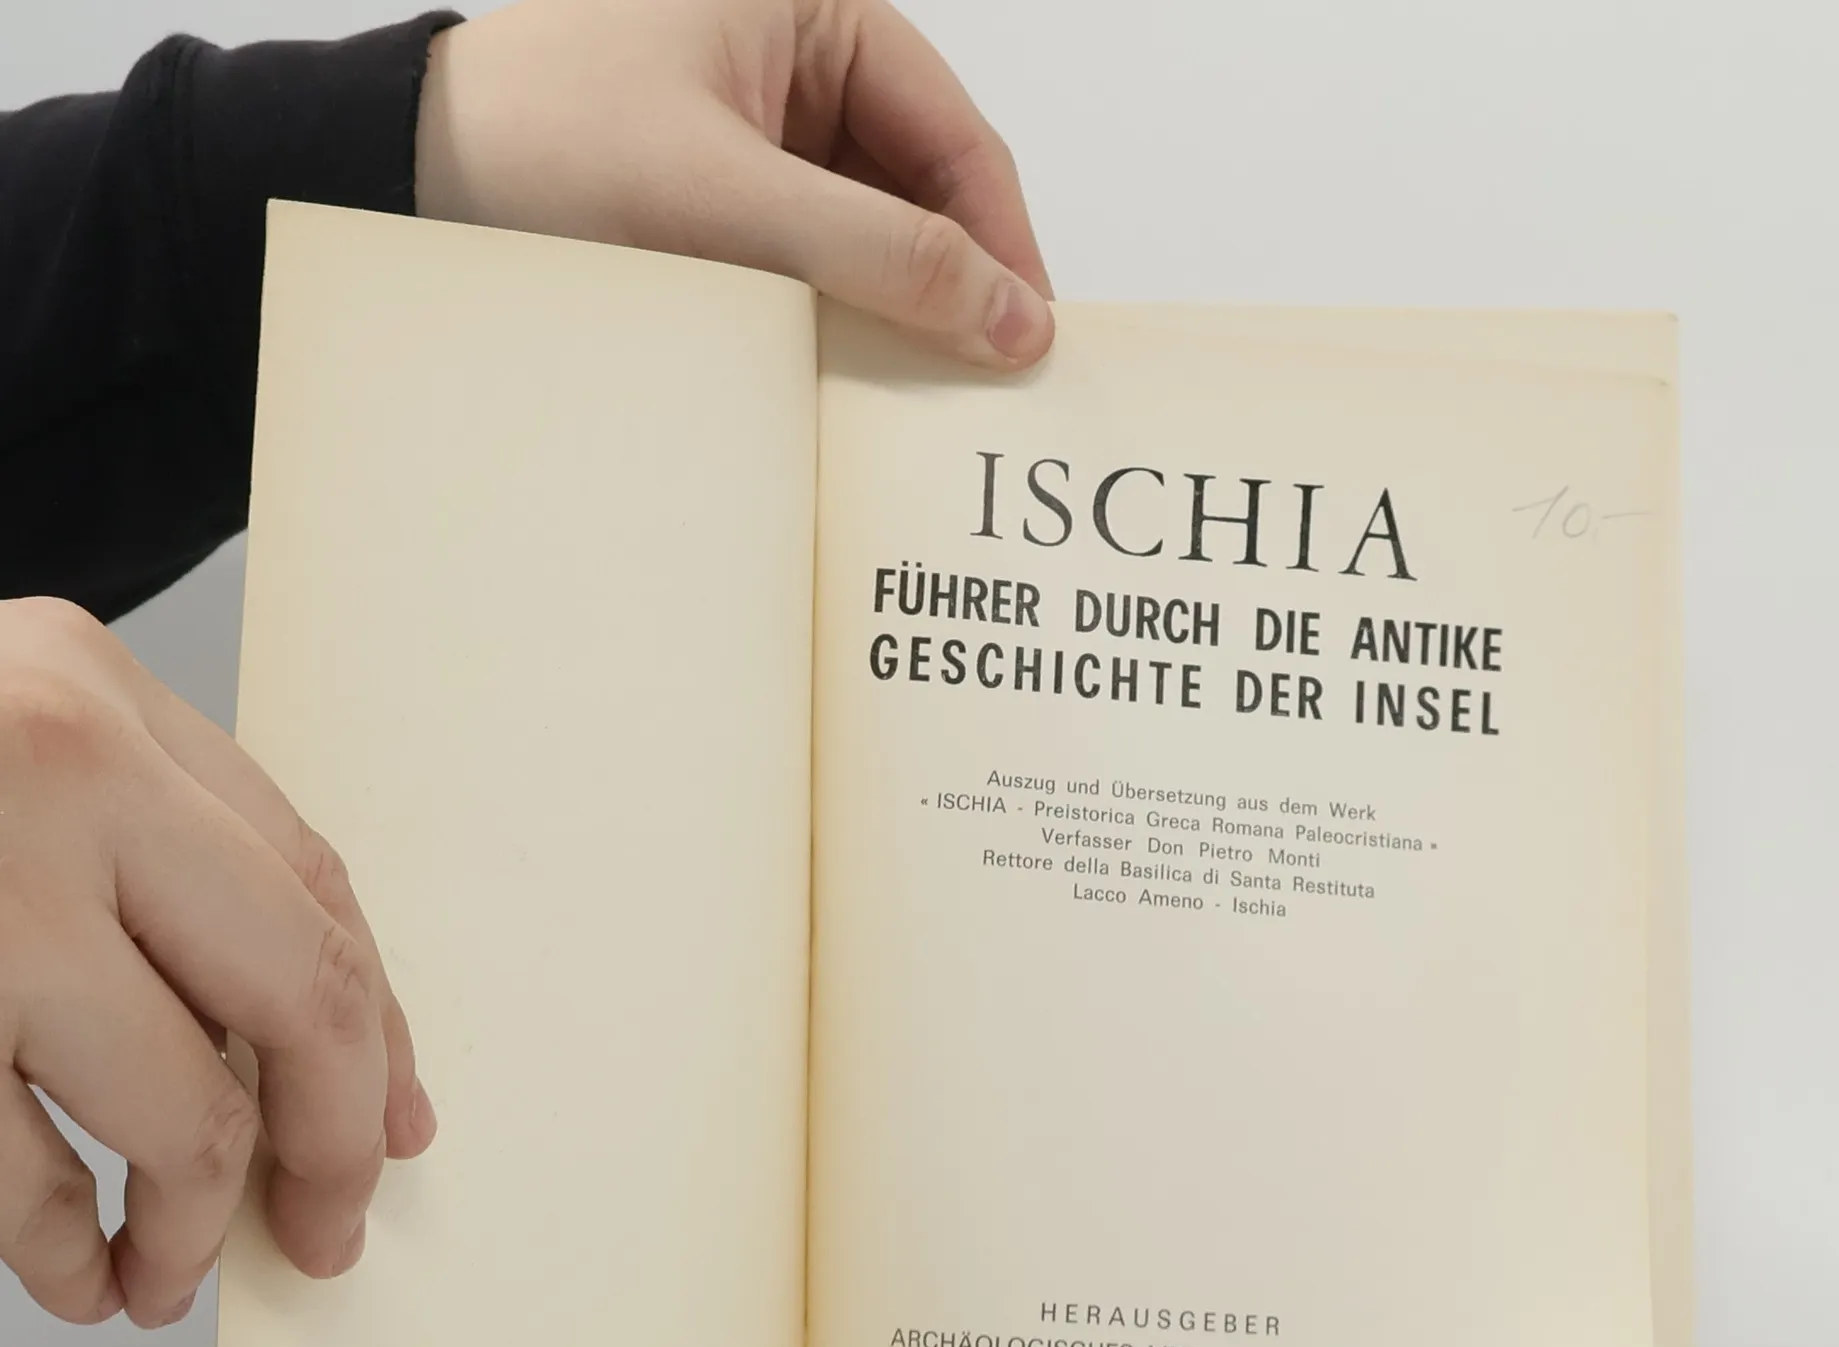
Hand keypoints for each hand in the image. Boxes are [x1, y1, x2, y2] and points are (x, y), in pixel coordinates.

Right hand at [0, 599, 434, 1327]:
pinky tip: (75, 1275)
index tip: (386, 1121)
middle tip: (326, 1226)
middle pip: (299, 991)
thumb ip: (139, 853)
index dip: (371, 1023)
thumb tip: (321, 1053)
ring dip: (191, 1223)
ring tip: (168, 1272)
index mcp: (86, 690)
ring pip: (178, 1112)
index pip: (315, 883)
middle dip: (329, 1138)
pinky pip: (9, 1173)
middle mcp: (44, 773)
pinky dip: (59, 1247)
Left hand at [414, 0, 1054, 368]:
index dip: (999, 242)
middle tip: (981, 389)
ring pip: (865, 235)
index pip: (951, 133)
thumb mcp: (728, 201)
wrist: (395, 188)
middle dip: (948, 285)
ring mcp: (753, 134)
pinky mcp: (717, 201)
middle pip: (918, 188)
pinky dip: (831, 321)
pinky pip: (809, 263)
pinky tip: (839, 381)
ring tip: (911, 398)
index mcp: (809, 5)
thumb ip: (881, 255)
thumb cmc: (535, 150)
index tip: (1028, 343)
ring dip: (887, 314)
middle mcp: (790, 60)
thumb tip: (1011, 318)